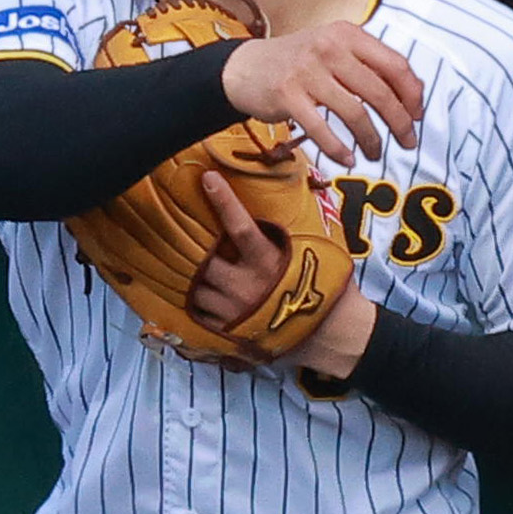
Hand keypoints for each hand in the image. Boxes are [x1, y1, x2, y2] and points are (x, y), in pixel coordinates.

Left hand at [190, 170, 376, 373]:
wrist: (332, 335)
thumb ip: (294, 228)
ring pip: (194, 288)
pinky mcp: (226, 332)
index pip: (241, 228)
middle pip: (204, 260)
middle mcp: (246, 287)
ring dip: (188, 275)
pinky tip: (191, 292)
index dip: (224, 202)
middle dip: (192, 246)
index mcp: (269, 263)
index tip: (208, 178)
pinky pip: (197, 315)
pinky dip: (190, 303)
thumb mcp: (315, 252)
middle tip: (181, 228)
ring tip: (184, 262)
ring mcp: (233, 312)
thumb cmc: (325, 288)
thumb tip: (291, 186)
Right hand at [221, 21, 423, 168]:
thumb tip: (410, 94)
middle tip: (407, 142)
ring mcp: (307, 72)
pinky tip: (348, 159)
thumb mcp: (333, 50)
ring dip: (371, 139)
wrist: (245, 68)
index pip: (395, 65)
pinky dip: (338, 148)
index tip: (417, 115)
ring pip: (354, 113)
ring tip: (375, 153)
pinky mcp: (287, 96)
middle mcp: (330, 49)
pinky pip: (321, 128)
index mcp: (348, 35)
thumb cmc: (297, 63)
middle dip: (398, 122)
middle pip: (379, 91)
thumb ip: (368, 65)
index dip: (412, 94)